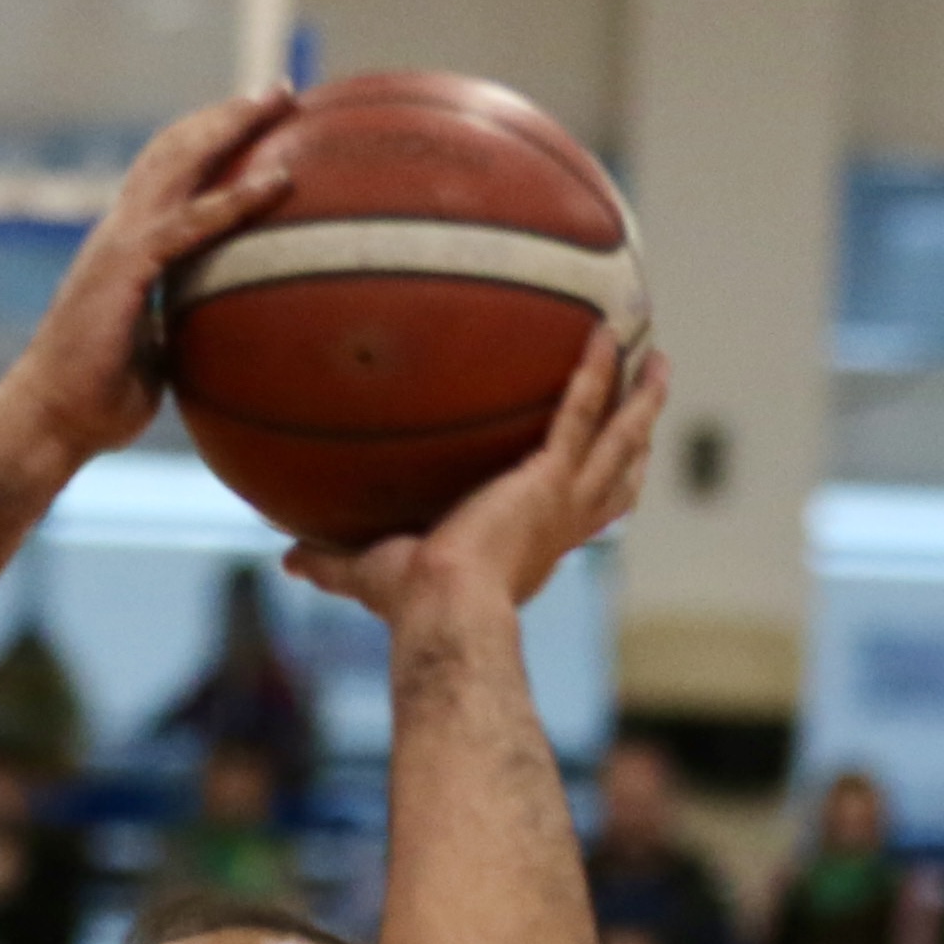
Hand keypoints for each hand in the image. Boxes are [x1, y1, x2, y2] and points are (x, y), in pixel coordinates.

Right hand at [0, 89, 301, 469]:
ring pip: (179, 163)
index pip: (166, 174)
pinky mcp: (125, 269)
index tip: (257, 121)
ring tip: (281, 101)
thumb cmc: (96, 406)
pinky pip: (190, 224)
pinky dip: (236, 200)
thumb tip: (224, 333)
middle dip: (227, 114)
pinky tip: (279, 183)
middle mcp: (118, 232)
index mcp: (123, 248)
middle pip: (174, 150)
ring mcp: (118, 245)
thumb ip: (182, 327)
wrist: (47, 424)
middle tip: (280, 91)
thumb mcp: (154, 354)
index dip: (207, 141)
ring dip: (232, 126)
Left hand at [287, 324, 666, 628]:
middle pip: (618, 470)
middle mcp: (560, 523)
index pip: (582, 511)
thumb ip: (333, 562)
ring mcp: (562, 499)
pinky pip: (577, 412)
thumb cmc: (409, 608)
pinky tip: (599, 331)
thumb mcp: (370, 574)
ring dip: (642, 398)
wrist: (439, 612)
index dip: (601, 484)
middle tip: (652, 389)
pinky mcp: (548, 478)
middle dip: (638, 430)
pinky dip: (591, 372)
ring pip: (620, 439)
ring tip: (656, 357)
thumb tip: (287, 559)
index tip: (610, 460)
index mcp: (534, 544)